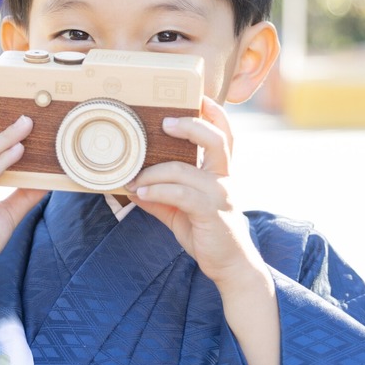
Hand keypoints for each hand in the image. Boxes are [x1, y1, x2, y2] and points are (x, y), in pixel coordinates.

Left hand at [128, 97, 265, 289]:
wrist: (232, 267)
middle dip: (191, 125)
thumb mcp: (182, 213)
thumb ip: (161, 198)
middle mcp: (224, 179)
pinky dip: (157, 190)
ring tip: (133, 178)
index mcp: (221, 173)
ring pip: (184, 169)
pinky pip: (180, 194)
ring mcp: (220, 194)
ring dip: (153, 171)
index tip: (200, 97)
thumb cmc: (209, 235)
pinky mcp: (211, 212)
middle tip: (164, 122)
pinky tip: (140, 193)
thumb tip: (133, 187)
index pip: (225, 135)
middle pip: (216, 139)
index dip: (215, 114)